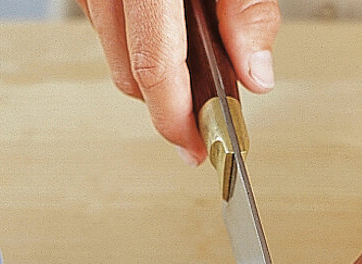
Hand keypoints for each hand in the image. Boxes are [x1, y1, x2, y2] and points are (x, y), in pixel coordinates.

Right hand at [78, 0, 279, 163]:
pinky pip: (104, 22)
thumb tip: (257, 73)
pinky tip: (169, 34)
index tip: (197, 150)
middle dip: (167, 106)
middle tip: (206, 122)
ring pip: (112, 51)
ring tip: (194, 68)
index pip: (154, 68)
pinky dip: (134, 38)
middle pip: (128, 72)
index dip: (176, 120)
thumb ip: (245, 10)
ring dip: (150, 71)